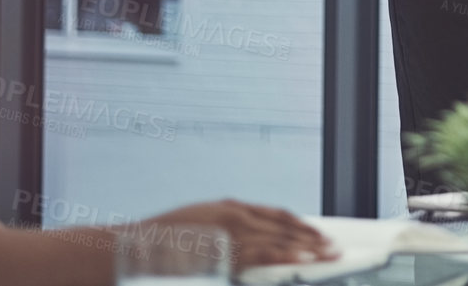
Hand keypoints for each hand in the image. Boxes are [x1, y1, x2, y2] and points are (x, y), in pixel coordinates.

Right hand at [143, 199, 336, 270]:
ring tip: (330, 254)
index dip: (300, 224)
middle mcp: (234, 214)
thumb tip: (246, 245)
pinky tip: (304, 260)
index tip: (318, 233)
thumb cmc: (162, 243)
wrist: (132, 246)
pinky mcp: (224, 249)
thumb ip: (224, 232)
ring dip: (309, 246)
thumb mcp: (199, 228)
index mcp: (229, 207)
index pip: (276, 215)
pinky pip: (263, 253)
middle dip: (313, 236)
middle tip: (335, 246)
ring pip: (280, 237)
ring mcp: (230, 231)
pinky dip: (287, 255)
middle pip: (284, 224)